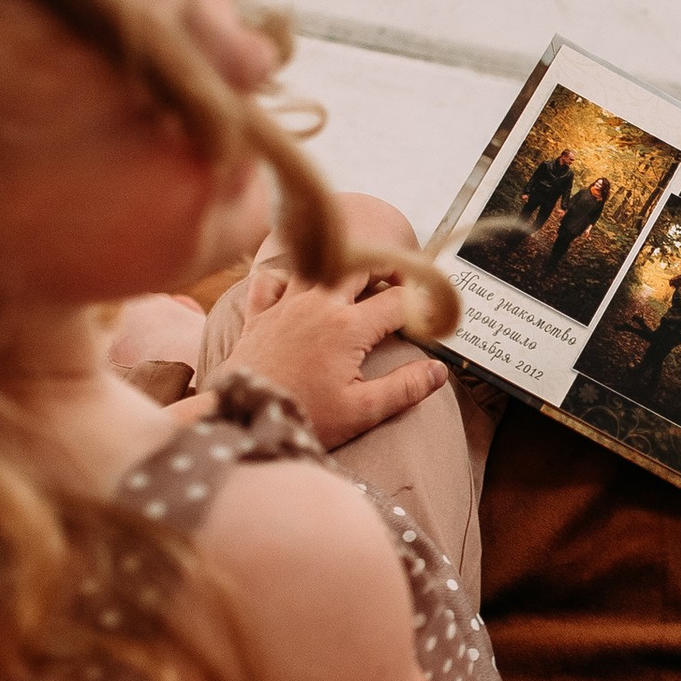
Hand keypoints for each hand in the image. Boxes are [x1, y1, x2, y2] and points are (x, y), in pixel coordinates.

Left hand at [220, 251, 449, 448]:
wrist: (242, 416)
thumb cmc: (303, 416)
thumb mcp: (361, 411)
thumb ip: (404, 388)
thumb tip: (437, 371)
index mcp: (349, 327)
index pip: (399, 301)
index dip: (423, 304)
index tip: (433, 315)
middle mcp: (319, 305)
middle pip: (361, 264)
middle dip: (387, 267)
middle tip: (401, 283)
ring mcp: (286, 305)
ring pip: (318, 264)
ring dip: (340, 268)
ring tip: (356, 282)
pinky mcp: (259, 315)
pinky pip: (271, 280)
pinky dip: (286, 279)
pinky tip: (297, 292)